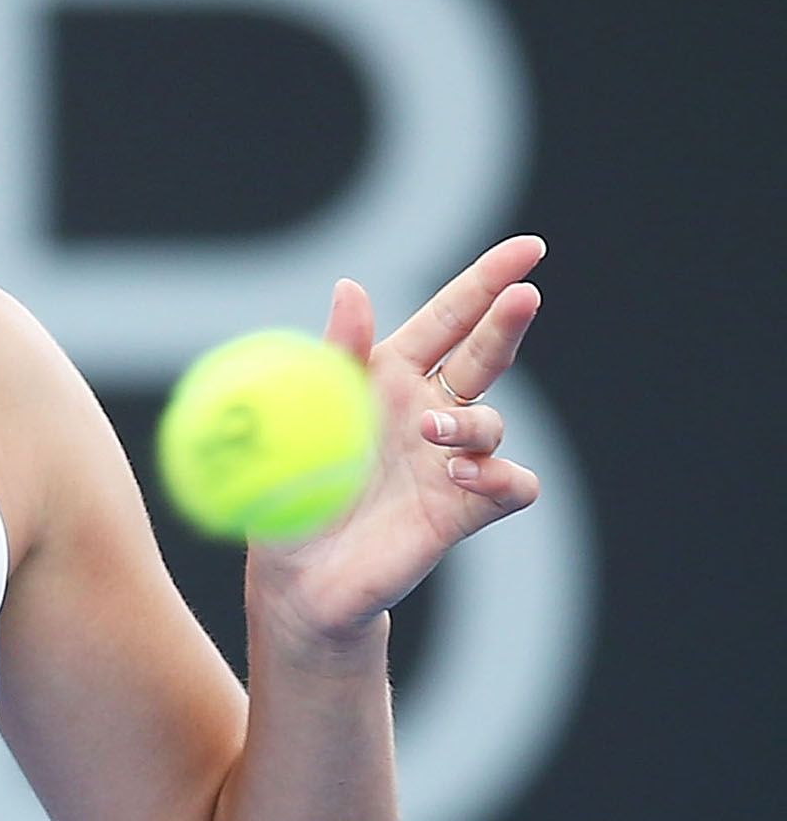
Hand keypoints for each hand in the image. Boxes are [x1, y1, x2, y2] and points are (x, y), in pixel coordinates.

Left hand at [249, 236, 545, 641]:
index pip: (450, 315)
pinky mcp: (465, 509)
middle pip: (484, 353)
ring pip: (493, 421)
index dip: (487, 280)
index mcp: (389, 372)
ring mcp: (452, 458)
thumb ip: (335, 353)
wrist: (296, 572)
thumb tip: (351, 286)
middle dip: (507, 320)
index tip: (530, 248)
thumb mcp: (301, 410)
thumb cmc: (290, 482)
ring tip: (434, 432)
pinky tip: (464, 476)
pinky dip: (498, 477)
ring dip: (473, 421)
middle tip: (525, 294)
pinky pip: (511, 485)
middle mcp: (430, 408)